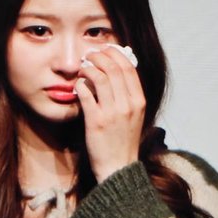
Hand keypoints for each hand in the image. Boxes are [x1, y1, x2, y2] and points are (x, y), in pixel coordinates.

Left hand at [75, 46, 145, 182]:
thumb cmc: (124, 141)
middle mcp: (128, 105)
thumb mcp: (134, 116)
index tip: (105, 50)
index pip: (129, 68)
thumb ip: (128, 95)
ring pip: (100, 77)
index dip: (115, 54)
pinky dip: (80, 85)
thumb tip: (115, 72)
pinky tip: (78, 85)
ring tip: (82, 68)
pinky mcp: (96, 122)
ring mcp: (113, 113)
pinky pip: (86, 94)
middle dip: (99, 56)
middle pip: (114, 68)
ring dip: (88, 68)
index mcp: (139, 101)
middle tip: (89, 55)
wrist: (118, 168)